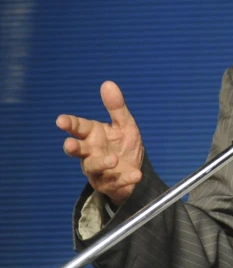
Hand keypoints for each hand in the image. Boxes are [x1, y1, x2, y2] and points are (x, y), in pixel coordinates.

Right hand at [59, 81, 143, 205]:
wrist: (134, 170)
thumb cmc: (124, 144)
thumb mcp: (125, 124)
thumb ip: (116, 107)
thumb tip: (107, 83)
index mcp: (93, 135)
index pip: (79, 127)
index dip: (69, 124)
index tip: (61, 120)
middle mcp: (91, 152)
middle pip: (78, 150)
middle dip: (73, 147)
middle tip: (70, 145)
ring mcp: (98, 170)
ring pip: (94, 167)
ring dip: (102, 163)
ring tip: (114, 159)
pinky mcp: (110, 184)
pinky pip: (116, 183)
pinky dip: (125, 179)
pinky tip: (135, 175)